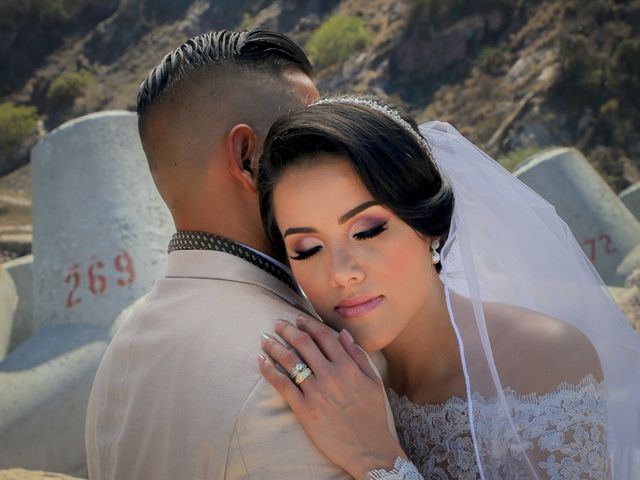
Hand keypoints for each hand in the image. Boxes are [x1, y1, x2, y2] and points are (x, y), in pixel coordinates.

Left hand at [258, 316, 405, 478]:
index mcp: (348, 366)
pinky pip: (282, 384)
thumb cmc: (373, 415)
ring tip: (265, 338)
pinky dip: (269, 370)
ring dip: (274, 346)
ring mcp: (316, 392)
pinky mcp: (304, 409)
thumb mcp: (373, 381)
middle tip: (277, 323)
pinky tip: (261, 361)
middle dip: (287, 329)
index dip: (308, 324)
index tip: (298, 319)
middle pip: (303, 344)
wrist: (369, 449)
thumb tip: (343, 334)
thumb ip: (358, 355)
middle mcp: (331, 375)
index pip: (324, 336)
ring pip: (290, 361)